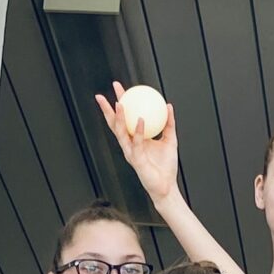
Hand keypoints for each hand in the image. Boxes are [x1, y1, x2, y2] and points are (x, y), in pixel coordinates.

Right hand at [97, 85, 180, 206]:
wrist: (167, 187)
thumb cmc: (166, 166)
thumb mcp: (170, 140)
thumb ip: (169, 123)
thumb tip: (168, 105)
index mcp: (134, 139)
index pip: (124, 118)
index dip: (119, 103)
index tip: (118, 87)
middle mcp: (128, 145)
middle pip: (114, 124)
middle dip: (107, 109)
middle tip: (102, 94)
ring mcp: (130, 153)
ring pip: (121, 133)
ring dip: (119, 118)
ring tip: (120, 103)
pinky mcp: (136, 161)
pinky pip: (137, 143)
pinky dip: (139, 131)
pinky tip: (141, 119)